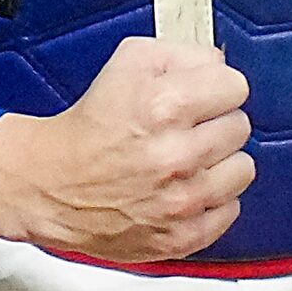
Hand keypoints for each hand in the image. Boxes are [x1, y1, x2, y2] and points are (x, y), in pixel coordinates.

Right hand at [0, 37, 254, 261]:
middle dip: (215, 123)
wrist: (49, 185)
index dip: (216, 88)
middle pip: (240, 126)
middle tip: (185, 130)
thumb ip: (183, 53)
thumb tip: (220, 66)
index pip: (236, 87)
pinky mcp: (180, 237)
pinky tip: (183, 190)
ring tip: (187, 161)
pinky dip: (211, 201)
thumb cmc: (89, 125)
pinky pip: (229, 210)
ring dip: (219, 163)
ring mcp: (181, 202)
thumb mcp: (128, 62)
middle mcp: (177, 155)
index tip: (200, 97)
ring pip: (242, 169)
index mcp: (164, 106)